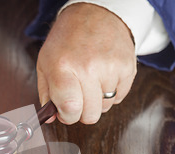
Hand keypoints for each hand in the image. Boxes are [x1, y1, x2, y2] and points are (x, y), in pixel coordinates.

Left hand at [37, 3, 136, 124]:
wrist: (95, 14)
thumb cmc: (68, 40)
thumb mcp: (46, 63)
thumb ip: (46, 94)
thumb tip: (52, 118)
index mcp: (63, 67)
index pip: (70, 109)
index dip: (68, 116)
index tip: (66, 111)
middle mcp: (88, 68)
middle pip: (90, 115)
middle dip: (83, 112)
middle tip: (79, 96)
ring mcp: (110, 68)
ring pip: (105, 108)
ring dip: (97, 100)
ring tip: (92, 80)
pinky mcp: (127, 68)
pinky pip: (119, 98)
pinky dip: (112, 92)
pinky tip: (104, 76)